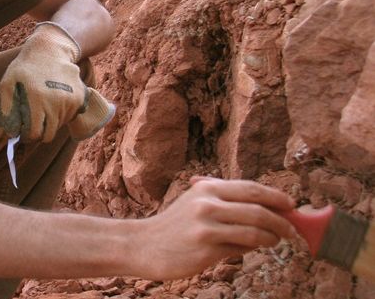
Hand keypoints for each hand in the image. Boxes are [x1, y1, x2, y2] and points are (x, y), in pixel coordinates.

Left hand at [0, 23, 114, 166]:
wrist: (50, 50)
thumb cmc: (24, 68)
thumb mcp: (7, 84)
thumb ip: (5, 111)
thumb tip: (1, 135)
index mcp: (36, 98)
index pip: (34, 133)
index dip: (26, 135)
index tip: (23, 129)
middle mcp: (56, 101)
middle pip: (48, 134)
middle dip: (38, 132)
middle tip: (32, 121)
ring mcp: (70, 100)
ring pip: (58, 126)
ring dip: (49, 122)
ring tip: (42, 106)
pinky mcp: (79, 99)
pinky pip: (68, 118)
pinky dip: (60, 115)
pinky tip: (53, 101)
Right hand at [135, 177, 295, 280]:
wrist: (146, 244)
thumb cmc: (176, 225)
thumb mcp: (195, 201)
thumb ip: (223, 199)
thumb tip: (263, 204)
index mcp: (208, 188)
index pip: (250, 188)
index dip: (275, 196)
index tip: (291, 204)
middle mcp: (208, 204)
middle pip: (257, 209)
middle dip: (281, 220)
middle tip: (292, 228)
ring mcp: (207, 226)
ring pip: (254, 231)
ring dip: (272, 237)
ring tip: (276, 240)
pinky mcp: (206, 249)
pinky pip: (240, 248)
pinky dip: (253, 248)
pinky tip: (253, 248)